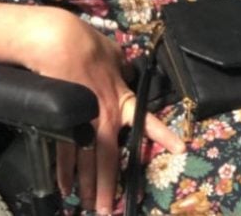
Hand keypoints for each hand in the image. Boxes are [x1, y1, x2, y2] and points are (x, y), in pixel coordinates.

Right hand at [17, 12, 184, 212]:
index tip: (179, 149)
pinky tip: (65, 186)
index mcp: (122, 99)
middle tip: (108, 209)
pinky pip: (65, 152)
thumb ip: (121, 68)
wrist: (60, 41)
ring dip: (89, 185)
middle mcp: (106, 117)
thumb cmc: (87, 44)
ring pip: (87, 161)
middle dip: (110, 186)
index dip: (164, 135)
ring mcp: (84, 122)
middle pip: (110, 159)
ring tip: (90, 205)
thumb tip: (124, 70)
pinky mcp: (64, 120)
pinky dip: (64, 171)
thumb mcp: (114, 55)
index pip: (147, 121)